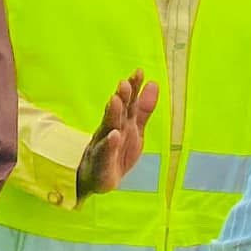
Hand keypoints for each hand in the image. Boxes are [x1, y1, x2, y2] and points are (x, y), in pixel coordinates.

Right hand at [77, 70, 159, 194]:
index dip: (133, 88)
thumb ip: (144, 109)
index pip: (128, 102)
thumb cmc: (117, 152)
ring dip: (112, 114)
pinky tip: (114, 135)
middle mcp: (111, 129)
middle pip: (117, 111)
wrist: (96, 179)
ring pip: (108, 127)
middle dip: (121, 97)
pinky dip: (110, 144)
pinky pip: (105, 152)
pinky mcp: (102, 162)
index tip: (139, 72)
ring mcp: (104, 145)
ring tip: (116, 101)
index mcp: (122, 122)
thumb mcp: (135, 130)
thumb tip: (154, 83)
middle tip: (124, 83)